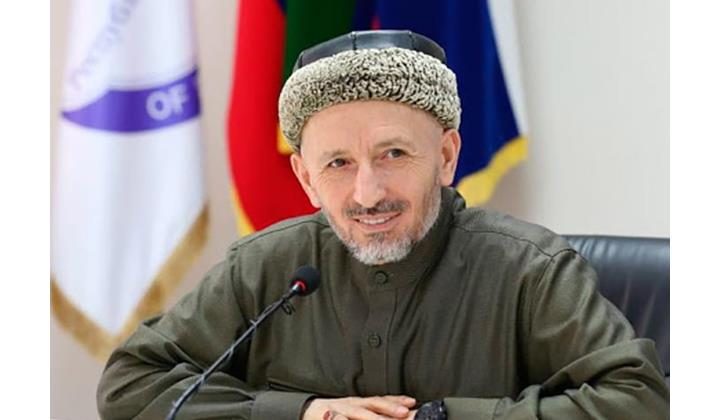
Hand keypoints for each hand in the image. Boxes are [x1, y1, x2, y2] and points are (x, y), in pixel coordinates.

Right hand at [302, 395, 416, 419]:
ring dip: (370, 417)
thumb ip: (373, 412)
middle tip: (404, 412)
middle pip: (373, 404)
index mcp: (361, 403)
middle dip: (389, 407)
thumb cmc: (336, 414)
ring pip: (357, 413)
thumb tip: (399, 414)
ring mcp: (339, 410)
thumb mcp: (357, 412)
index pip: (381, 400)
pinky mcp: (328, 417)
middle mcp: (352, 404)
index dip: (396, 401)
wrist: (308, 411)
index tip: (412, 402)